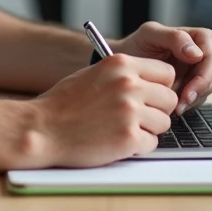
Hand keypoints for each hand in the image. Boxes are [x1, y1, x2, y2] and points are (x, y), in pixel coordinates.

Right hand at [30, 53, 177, 166]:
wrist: (42, 129)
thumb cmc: (63, 104)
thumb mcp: (93, 74)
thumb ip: (123, 74)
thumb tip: (150, 82)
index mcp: (121, 64)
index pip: (166, 72)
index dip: (159, 87)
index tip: (150, 96)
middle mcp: (129, 84)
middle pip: (169, 98)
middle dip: (157, 110)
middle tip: (136, 117)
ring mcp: (130, 111)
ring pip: (164, 122)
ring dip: (147, 129)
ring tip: (121, 129)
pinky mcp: (128, 137)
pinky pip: (151, 143)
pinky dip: (137, 146)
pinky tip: (115, 141)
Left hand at [116, 22, 211, 113]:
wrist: (120, 69)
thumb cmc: (133, 47)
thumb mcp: (149, 35)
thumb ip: (174, 38)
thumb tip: (197, 53)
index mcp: (193, 37)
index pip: (211, 52)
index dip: (205, 70)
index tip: (191, 84)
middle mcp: (198, 53)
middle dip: (201, 87)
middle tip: (184, 99)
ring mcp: (194, 71)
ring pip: (208, 86)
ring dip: (193, 98)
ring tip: (174, 105)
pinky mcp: (190, 88)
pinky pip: (198, 98)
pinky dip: (187, 104)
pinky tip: (173, 107)